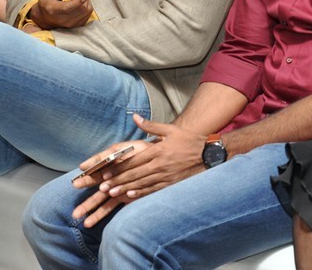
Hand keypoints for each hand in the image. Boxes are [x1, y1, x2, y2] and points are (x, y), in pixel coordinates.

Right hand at [30, 0, 92, 28]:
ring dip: (86, 0)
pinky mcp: (77, 25)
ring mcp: (71, 24)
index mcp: (53, 9)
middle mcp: (62, 19)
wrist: (45, 16)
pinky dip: (87, 5)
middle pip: (80, 8)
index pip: (68, 8)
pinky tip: (80, 3)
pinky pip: (88, 14)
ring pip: (86, 11)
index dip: (77, 1)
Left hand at [72, 115, 207, 226]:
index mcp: (158, 150)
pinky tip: (130, 196)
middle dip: (117, 180)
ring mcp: (165, 176)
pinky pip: (153, 190)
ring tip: (112, 193)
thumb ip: (150, 126)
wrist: (209, 154)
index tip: (105, 171)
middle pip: (134, 174)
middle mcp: (160, 164)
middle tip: (103, 186)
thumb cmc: (188, 140)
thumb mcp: (170, 130)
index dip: (118, 167)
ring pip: (141, 183)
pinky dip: (141, 193)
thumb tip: (135, 117)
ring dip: (125, 189)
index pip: (133, 160)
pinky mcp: (171, 184)